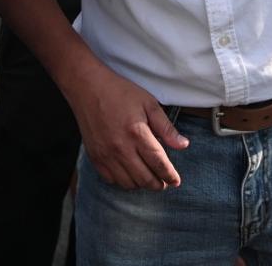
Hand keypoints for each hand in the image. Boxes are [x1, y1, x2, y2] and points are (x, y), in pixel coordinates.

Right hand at [63, 60, 188, 190]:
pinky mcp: (95, 157)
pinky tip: (129, 173)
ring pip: (128, 183)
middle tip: (165, 183)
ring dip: (141, 184)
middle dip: (158, 184)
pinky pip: (111, 179)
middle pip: (145, 178)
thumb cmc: (119, 92)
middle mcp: (121, 148)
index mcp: (137, 133)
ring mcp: (106, 154)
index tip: (176, 181)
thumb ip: (166, 127)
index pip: (159, 163)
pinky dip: (123, 181)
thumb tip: (183, 145)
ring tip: (148, 178)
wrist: (87, 87)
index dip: (170, 175)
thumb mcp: (148, 103)